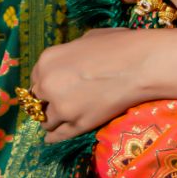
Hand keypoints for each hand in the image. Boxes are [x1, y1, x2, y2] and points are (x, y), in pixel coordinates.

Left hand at [30, 26, 176, 142]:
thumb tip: (70, 63)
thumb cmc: (118, 45)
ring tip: (58, 120)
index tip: (53, 88)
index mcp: (47, 60)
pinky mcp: (77, 124)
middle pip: (38, 100)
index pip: (36, 78)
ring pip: (46, 120)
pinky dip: (53, 137)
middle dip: (47, 101)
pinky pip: (58, 135)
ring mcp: (62, 107)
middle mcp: (48, 85)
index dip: (45, 83)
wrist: (140, 64)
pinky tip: (51, 138)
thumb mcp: (87, 39)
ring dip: (51, 120)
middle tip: (59, 102)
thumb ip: (70, 54)